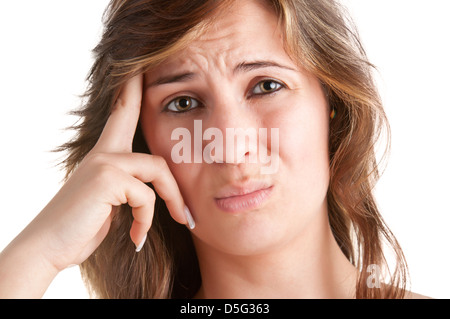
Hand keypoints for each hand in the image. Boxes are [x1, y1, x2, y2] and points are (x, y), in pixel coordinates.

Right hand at [18, 74, 188, 270]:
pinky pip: (146, 196)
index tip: (141, 67)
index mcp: (104, 155)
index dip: (132, 89)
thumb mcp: (108, 204)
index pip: (121, 114)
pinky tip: (136, 238)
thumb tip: (148, 193)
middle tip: (187, 217)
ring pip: (158, 171)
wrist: (46, 248)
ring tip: (171, 228)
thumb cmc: (78, 228)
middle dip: (175, 188)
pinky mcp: (107, 177)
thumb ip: (127, 189)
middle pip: (155, 156)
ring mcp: (105, 162)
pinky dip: (146, 220)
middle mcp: (104, 153)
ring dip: (169, 203)